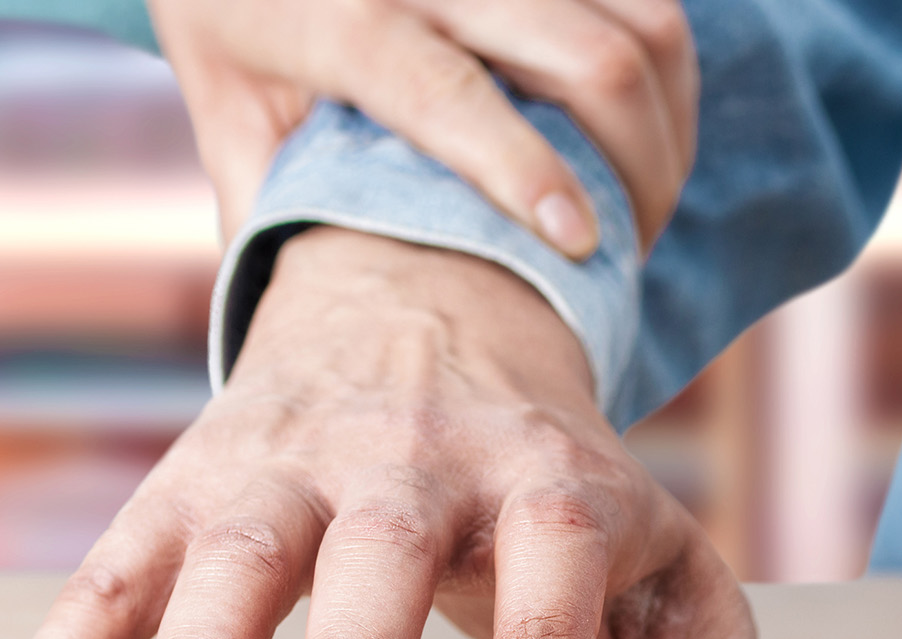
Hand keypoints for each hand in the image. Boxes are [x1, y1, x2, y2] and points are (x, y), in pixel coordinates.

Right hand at [0, 228, 860, 638]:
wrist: (427, 299)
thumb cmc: (551, 477)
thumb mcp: (664, 571)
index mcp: (538, 472)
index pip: (550, 550)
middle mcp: (407, 457)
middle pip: (372, 553)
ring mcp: (286, 469)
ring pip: (229, 559)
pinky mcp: (189, 491)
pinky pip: (109, 576)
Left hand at [149, 0, 696, 257]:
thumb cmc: (235, 32)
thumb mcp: (229, 120)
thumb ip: (273, 210)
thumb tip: (310, 341)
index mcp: (346, 22)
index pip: (449, 95)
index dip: (525, 171)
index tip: (583, 246)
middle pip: (590, 53)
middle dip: (639, 163)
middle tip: (632, 247)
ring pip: (648, 19)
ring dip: (670, 121)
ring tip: (650, 199)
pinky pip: (653, 0)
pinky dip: (672, 75)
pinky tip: (651, 134)